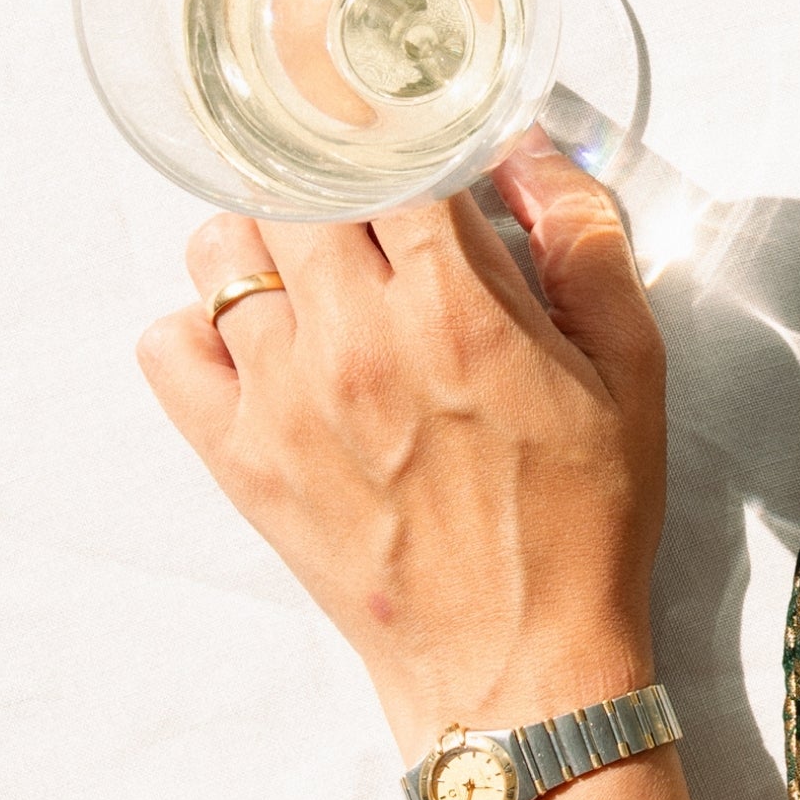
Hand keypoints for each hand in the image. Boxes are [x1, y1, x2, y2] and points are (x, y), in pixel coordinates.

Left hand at [136, 133, 665, 761]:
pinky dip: (205, 325)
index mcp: (457, 308)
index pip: (394, 156)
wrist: (518, 660)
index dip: (410, 138)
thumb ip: (586, 241)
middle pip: (299, 187)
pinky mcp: (239, 456)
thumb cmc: (584, 520)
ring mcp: (283, 397)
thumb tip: (533, 152)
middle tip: (382, 215)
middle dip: (343, 181)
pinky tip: (266, 343)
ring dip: (272, 242)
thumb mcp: (632, 369)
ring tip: (322, 275)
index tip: (426, 146)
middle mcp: (356, 339)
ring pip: (225, 250)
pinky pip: (168, 344)